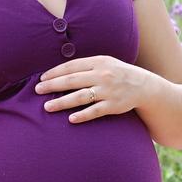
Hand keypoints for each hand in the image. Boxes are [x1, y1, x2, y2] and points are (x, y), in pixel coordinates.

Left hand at [34, 54, 150, 122]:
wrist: (143, 86)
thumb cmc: (117, 74)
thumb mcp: (104, 63)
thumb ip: (85, 66)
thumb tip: (59, 71)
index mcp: (99, 62)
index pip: (72, 66)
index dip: (55, 72)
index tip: (41, 78)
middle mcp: (103, 75)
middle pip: (73, 80)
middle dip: (53, 85)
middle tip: (37, 90)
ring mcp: (108, 91)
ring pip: (81, 97)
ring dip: (62, 102)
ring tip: (47, 107)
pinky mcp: (114, 105)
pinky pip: (95, 111)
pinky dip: (83, 115)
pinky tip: (71, 119)